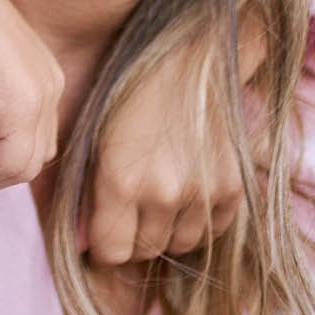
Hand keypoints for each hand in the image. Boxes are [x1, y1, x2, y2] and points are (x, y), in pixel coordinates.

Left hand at [84, 64, 243, 265]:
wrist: (190, 61)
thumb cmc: (132, 95)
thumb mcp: (94, 139)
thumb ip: (88, 196)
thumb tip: (81, 245)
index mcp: (121, 180)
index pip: (112, 252)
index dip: (104, 244)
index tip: (104, 229)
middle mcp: (163, 192)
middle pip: (145, 250)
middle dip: (133, 237)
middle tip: (132, 210)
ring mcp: (202, 192)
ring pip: (180, 245)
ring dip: (166, 231)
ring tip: (159, 199)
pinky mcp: (232, 187)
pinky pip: (212, 231)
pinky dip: (198, 222)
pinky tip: (187, 195)